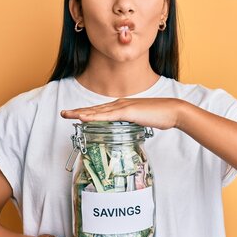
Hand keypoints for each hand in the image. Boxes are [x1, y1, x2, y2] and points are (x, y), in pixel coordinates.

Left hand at [61, 98, 185, 129]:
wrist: (173, 111)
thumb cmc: (160, 116)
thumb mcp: (141, 122)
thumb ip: (132, 125)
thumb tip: (127, 131)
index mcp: (122, 107)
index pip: (100, 111)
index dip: (87, 113)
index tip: (75, 115)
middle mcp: (119, 105)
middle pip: (95, 109)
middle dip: (78, 112)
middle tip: (63, 113)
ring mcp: (123, 107)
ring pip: (98, 112)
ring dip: (81, 113)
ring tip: (68, 115)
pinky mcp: (128, 112)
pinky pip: (107, 116)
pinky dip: (94, 117)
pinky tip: (83, 118)